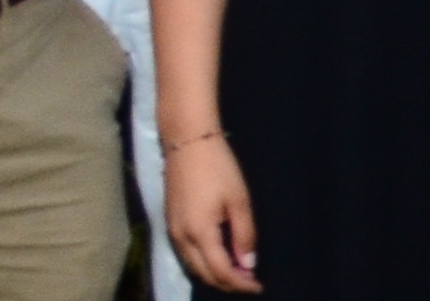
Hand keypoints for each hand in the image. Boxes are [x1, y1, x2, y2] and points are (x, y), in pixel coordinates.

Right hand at [162, 134, 261, 292]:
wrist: (188, 143)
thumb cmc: (218, 168)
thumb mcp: (238, 201)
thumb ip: (244, 234)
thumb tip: (248, 264)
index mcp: (200, 233)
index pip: (221, 271)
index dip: (240, 283)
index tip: (259, 286)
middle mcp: (181, 238)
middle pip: (204, 274)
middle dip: (227, 283)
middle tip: (250, 282)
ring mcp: (173, 231)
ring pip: (193, 266)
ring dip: (215, 274)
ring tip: (239, 273)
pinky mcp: (170, 223)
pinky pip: (187, 254)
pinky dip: (204, 262)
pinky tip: (221, 257)